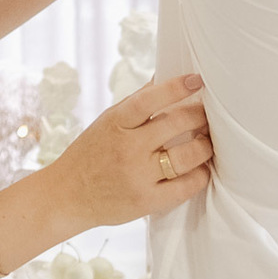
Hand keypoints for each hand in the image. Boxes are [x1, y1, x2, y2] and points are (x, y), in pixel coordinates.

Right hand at [49, 74, 211, 227]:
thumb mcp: (107, 122)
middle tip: (210, 115)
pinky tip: (202, 169)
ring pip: (186, 156)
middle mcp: (128, 148)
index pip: (149, 99)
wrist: (68, 195)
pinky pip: (185, 187)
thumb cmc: (90, 154)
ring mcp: (138, 175)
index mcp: (116, 123)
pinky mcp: (146, 201)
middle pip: (176, 124)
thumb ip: (136, 103)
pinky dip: (200, 175)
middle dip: (200, 116)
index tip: (196, 80)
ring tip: (208, 141)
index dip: (175, 87)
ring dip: (205, 146)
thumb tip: (163, 78)